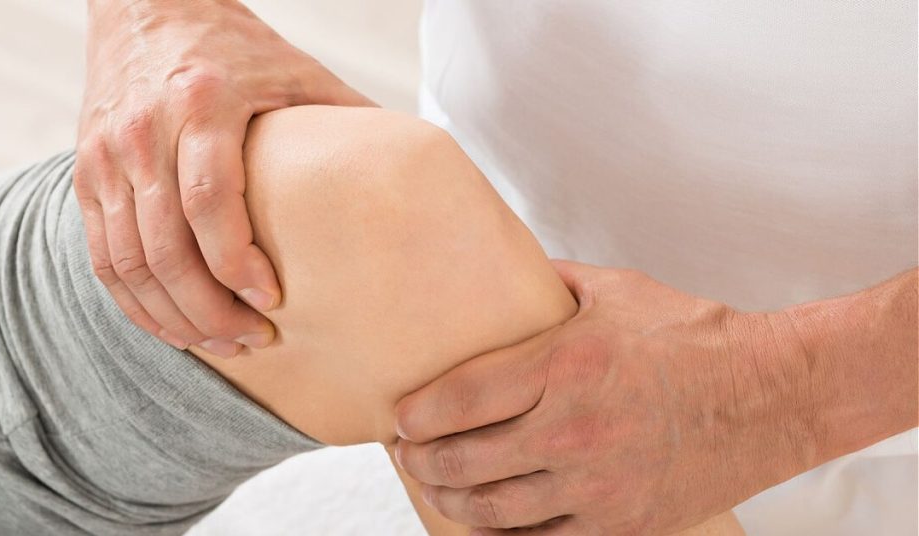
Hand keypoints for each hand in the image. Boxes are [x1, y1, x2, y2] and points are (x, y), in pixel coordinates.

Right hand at [74, 0, 372, 356]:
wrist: (149, 6)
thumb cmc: (235, 47)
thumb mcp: (298, 72)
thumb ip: (346, 120)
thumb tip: (410, 175)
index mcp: (202, 102)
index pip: (210, 203)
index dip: (237, 265)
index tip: (272, 302)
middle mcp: (145, 131)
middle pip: (165, 248)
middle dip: (208, 310)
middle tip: (251, 340)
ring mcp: (107, 155)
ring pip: (128, 262)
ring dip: (171, 316)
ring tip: (218, 343)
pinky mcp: (87, 172)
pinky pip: (101, 256)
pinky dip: (133, 302)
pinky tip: (170, 324)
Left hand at [395, 261, 813, 534]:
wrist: (771, 394)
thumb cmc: (693, 336)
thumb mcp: (614, 290)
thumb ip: (548, 283)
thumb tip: (503, 273)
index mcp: (564, 364)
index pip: (459, 397)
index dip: (414, 414)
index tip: (398, 417)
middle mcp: (572, 430)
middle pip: (463, 459)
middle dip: (419, 460)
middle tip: (406, 452)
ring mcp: (596, 485)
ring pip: (491, 508)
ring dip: (448, 498)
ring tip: (434, 484)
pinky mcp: (619, 523)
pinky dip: (500, 533)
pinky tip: (484, 517)